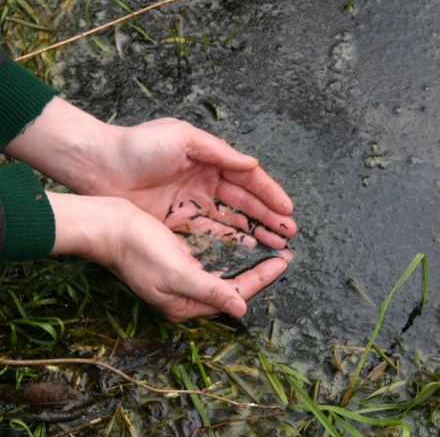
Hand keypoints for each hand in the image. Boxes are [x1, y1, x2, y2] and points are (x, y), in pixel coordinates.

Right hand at [47, 192, 291, 321]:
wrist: (109, 227)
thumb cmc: (138, 251)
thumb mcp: (176, 273)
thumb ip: (209, 291)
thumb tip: (241, 309)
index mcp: (186, 303)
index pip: (234, 293)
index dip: (261, 278)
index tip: (284, 261)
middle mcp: (186, 293)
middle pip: (232, 284)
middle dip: (258, 270)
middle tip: (283, 255)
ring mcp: (181, 276)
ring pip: (224, 269)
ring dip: (245, 259)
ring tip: (268, 247)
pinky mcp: (178, 258)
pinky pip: (211, 257)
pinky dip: (228, 250)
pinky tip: (241, 240)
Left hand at [89, 118, 297, 248]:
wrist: (99, 166)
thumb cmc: (139, 146)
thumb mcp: (183, 138)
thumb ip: (219, 152)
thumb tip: (252, 164)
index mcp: (208, 161)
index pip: (246, 180)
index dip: (268, 194)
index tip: (287, 210)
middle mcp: (204, 183)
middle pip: (242, 203)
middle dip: (267, 217)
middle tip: (288, 233)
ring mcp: (191, 204)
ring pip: (229, 220)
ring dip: (252, 231)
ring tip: (275, 243)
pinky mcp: (177, 222)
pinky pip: (208, 233)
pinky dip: (227, 240)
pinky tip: (245, 248)